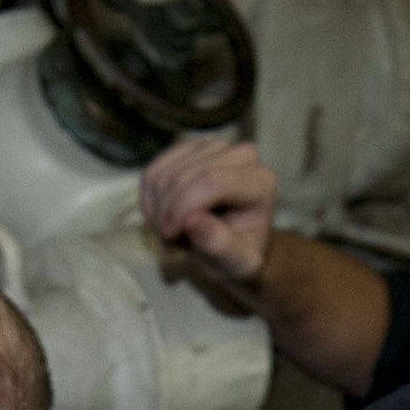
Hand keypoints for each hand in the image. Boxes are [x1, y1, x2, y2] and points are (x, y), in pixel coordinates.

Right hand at [141, 135, 277, 293]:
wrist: (234, 243)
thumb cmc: (238, 254)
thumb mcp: (236, 263)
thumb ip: (220, 245)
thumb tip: (193, 222)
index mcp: (260, 182)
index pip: (212, 181)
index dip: (182, 207)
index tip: (169, 236)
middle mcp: (241, 155)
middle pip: (183, 177)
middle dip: (167, 213)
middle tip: (172, 241)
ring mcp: (214, 147)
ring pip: (163, 175)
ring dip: (157, 211)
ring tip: (173, 232)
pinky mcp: (190, 148)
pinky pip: (153, 171)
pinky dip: (149, 201)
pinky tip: (164, 218)